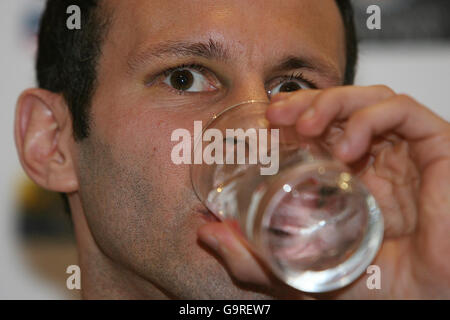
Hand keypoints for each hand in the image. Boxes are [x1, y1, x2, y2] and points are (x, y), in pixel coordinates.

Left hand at [198, 85, 449, 298]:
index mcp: (352, 177)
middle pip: (342, 107)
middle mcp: (378, 159)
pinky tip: (348, 145)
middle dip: (307, 101)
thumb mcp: (304, 272)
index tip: (267, 120)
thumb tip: (208, 235)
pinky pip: (404, 111)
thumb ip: (256, 260)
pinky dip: (371, 117)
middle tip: (278, 114)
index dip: (295, 114)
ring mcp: (405, 153)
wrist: (431, 301)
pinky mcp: (436, 148)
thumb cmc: (378, 287)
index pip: (323, 129)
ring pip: (370, 98)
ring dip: (333, 102)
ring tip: (307, 125)